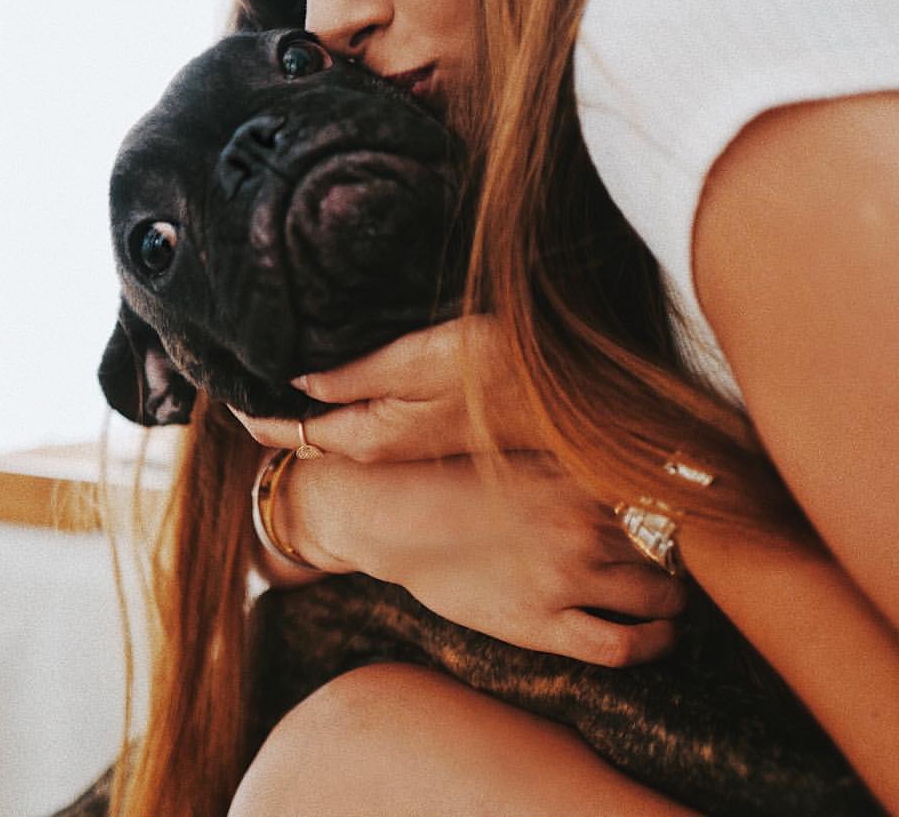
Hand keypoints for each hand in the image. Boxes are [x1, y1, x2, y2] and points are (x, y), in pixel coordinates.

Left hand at [231, 314, 538, 461]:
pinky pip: (372, 420)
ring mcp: (413, 439)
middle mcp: (387, 446)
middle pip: (315, 434)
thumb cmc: (496, 366)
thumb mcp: (416, 360)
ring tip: (277, 381)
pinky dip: (345, 404)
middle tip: (239, 386)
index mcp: (373, 434)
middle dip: (276, 414)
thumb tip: (294, 381)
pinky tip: (343, 383)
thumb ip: (353, 376)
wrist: (572, 393)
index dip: (257, 417)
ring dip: (309, 410)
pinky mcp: (434, 427)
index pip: (296, 432)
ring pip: (342, 427)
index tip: (223, 402)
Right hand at [277, 449, 687, 666]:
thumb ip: (574, 456)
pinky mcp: (540, 625)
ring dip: (678, 596)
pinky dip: (654, 643)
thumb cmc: (449, 477)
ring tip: (678, 593)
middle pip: (672, 541)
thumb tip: (631, 449)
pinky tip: (661, 635)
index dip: (693, 495)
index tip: (711, 497)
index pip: (663, 486)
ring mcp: (562, 578)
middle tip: (695, 550)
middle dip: (688, 547)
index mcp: (573, 474)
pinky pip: (620, 646)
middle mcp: (578, 524)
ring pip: (660, 595)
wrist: (385, 515)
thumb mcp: (518, 451)